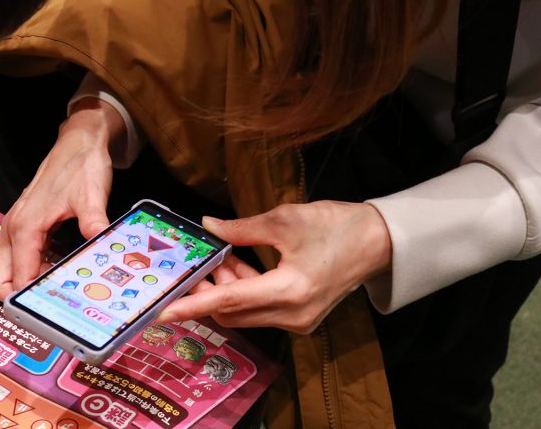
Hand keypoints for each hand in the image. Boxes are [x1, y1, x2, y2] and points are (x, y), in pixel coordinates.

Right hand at [0, 98, 124, 299]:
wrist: (78, 140)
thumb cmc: (81, 165)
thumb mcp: (91, 195)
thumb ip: (94, 222)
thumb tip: (100, 247)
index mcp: (24, 226)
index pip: (16, 279)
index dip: (29, 302)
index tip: (51, 317)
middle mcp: (13, 229)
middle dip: (16, 300)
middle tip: (50, 310)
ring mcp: (15, 227)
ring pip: (5, 271)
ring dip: (24, 287)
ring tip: (57, 297)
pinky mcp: (23, 226)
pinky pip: (18, 259)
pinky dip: (30, 272)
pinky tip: (57, 275)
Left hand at [156, 201, 392, 333]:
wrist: (378, 241)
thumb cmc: (335, 225)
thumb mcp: (284, 220)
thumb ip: (241, 229)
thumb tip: (208, 226)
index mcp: (289, 291)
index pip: (228, 301)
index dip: (192, 305)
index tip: (162, 311)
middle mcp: (292, 315)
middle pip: (232, 312)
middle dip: (207, 291)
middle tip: (196, 263)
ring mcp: (298, 320)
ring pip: (244, 312)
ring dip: (226, 288)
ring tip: (223, 256)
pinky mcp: (301, 317)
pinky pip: (260, 310)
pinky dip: (244, 291)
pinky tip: (240, 265)